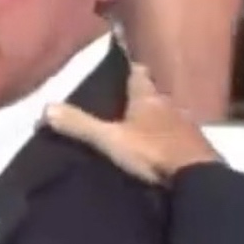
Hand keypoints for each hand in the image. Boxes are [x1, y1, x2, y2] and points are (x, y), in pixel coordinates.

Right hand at [42, 60, 221, 184]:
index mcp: (147, 97)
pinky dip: (167, 136)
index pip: (138, 73)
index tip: (120, 67)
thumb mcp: (110, 139)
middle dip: (139, 96)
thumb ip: (80, 125)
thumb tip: (45, 107)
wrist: (197, 176)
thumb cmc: (152, 151)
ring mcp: (186, 123)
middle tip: (122, 102)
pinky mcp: (195, 144)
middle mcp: (168, 103)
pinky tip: (158, 146)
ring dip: (154, 118)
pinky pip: (177, 134)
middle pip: (152, 93)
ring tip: (138, 126)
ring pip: (166, 113)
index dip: (129, 69)